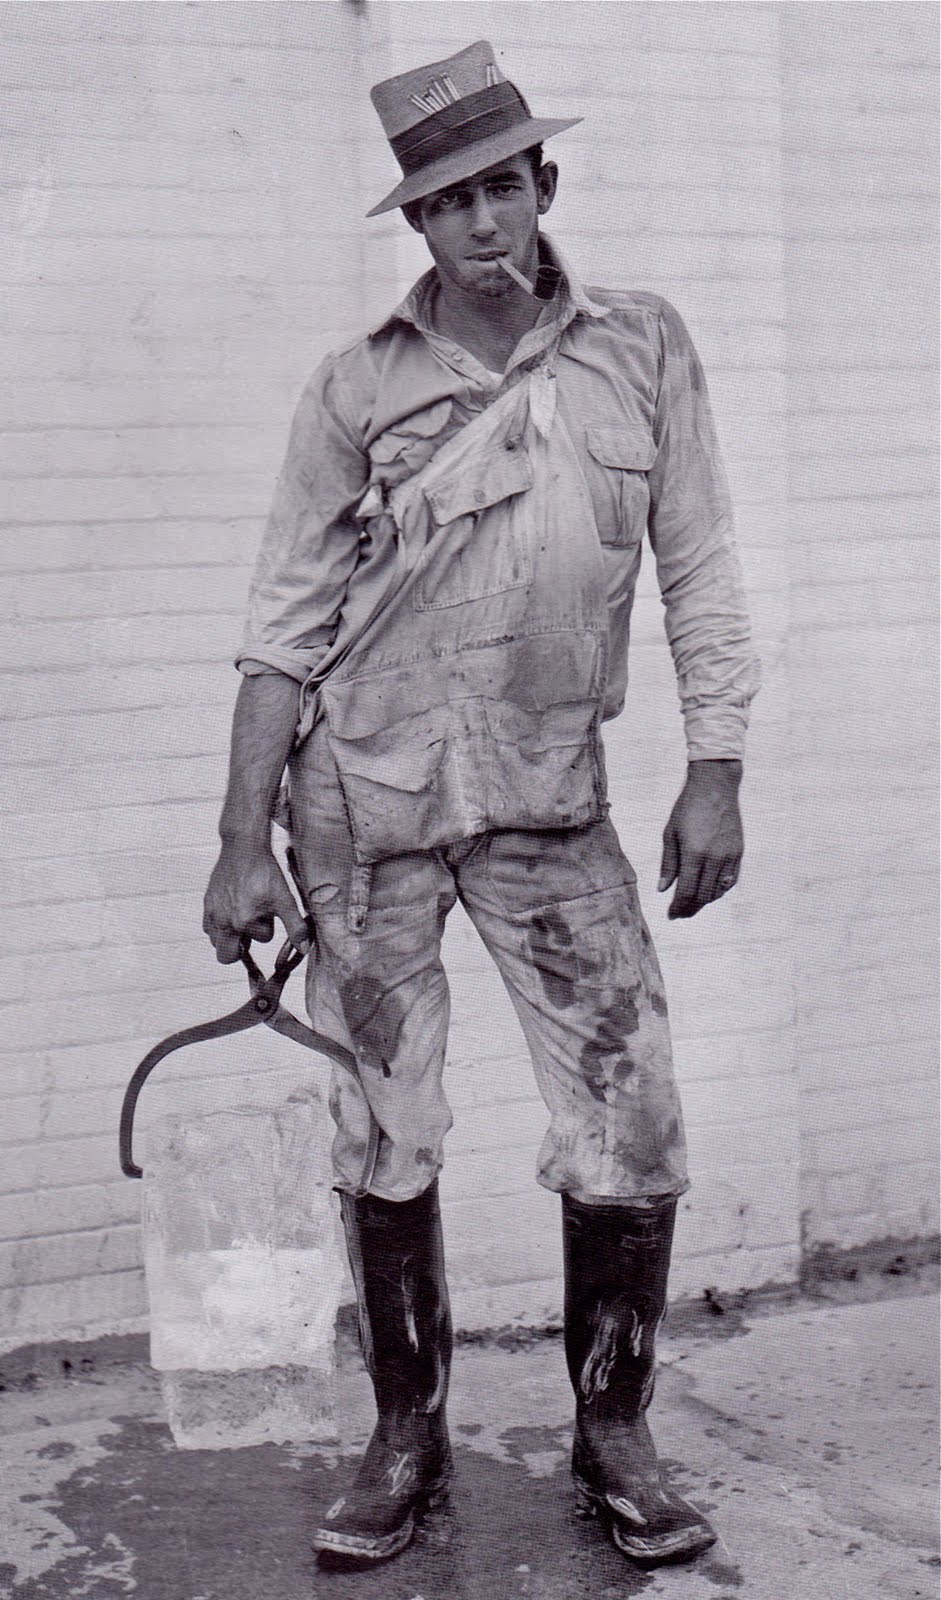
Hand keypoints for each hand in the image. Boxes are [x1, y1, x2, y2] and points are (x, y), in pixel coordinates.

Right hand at [203, 836, 309, 963]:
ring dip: (229, 935)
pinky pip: (208, 926)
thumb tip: (304, 949)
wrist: (243, 847)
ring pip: (216, 941)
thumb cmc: (264, 872)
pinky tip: (231, 909)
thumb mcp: (285, 899)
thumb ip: (296, 927)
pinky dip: (219, 924)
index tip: (269, 911)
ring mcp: (212, 912)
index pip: (261, 939)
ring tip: (242, 915)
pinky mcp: (206, 902)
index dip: (269, 926)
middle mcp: (223, 920)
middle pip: (226, 956)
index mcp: (243, 921)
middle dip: (240, 947)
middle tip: (251, 926)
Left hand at [658, 760, 743, 918]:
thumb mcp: (670, 834)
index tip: (671, 915)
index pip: (686, 892)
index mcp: (694, 853)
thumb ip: (668, 864)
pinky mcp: (739, 852)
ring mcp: (730, 856)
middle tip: (679, 913)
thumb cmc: (687, 808)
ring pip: (718, 891)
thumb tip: (663, 890)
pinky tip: (708, 891)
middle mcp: (715, 857)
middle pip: (703, 896)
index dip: (678, 907)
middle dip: (690, 908)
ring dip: (704, 901)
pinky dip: (719, 890)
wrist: (715, 787)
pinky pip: (730, 881)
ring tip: (691, 904)